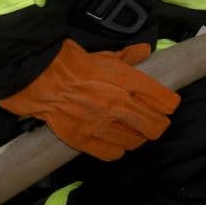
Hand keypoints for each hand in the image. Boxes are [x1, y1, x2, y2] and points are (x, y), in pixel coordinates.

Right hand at [0, 40, 179, 161]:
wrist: (36, 76)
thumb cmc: (70, 61)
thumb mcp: (104, 54)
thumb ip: (128, 56)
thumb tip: (144, 51)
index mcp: (127, 81)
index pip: (165, 101)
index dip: (169, 105)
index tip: (166, 105)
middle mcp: (118, 104)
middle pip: (156, 126)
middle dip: (158, 124)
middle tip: (153, 121)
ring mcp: (101, 123)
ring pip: (136, 142)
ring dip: (138, 137)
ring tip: (132, 130)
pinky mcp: (82, 139)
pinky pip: (112, 153)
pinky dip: (118, 149)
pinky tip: (115, 141)